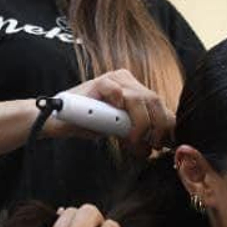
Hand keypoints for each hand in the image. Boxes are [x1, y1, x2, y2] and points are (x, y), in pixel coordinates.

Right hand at [50, 68, 172, 151]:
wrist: (58, 121)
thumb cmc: (87, 124)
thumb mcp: (117, 131)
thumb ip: (135, 134)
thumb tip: (154, 147)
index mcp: (135, 90)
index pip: (158, 105)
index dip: (167, 124)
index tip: (168, 144)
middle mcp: (127, 82)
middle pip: (154, 100)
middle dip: (158, 127)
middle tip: (154, 146)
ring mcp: (113, 79)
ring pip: (139, 98)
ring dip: (140, 124)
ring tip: (134, 141)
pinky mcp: (98, 82)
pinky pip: (115, 89)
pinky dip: (119, 102)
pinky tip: (117, 113)